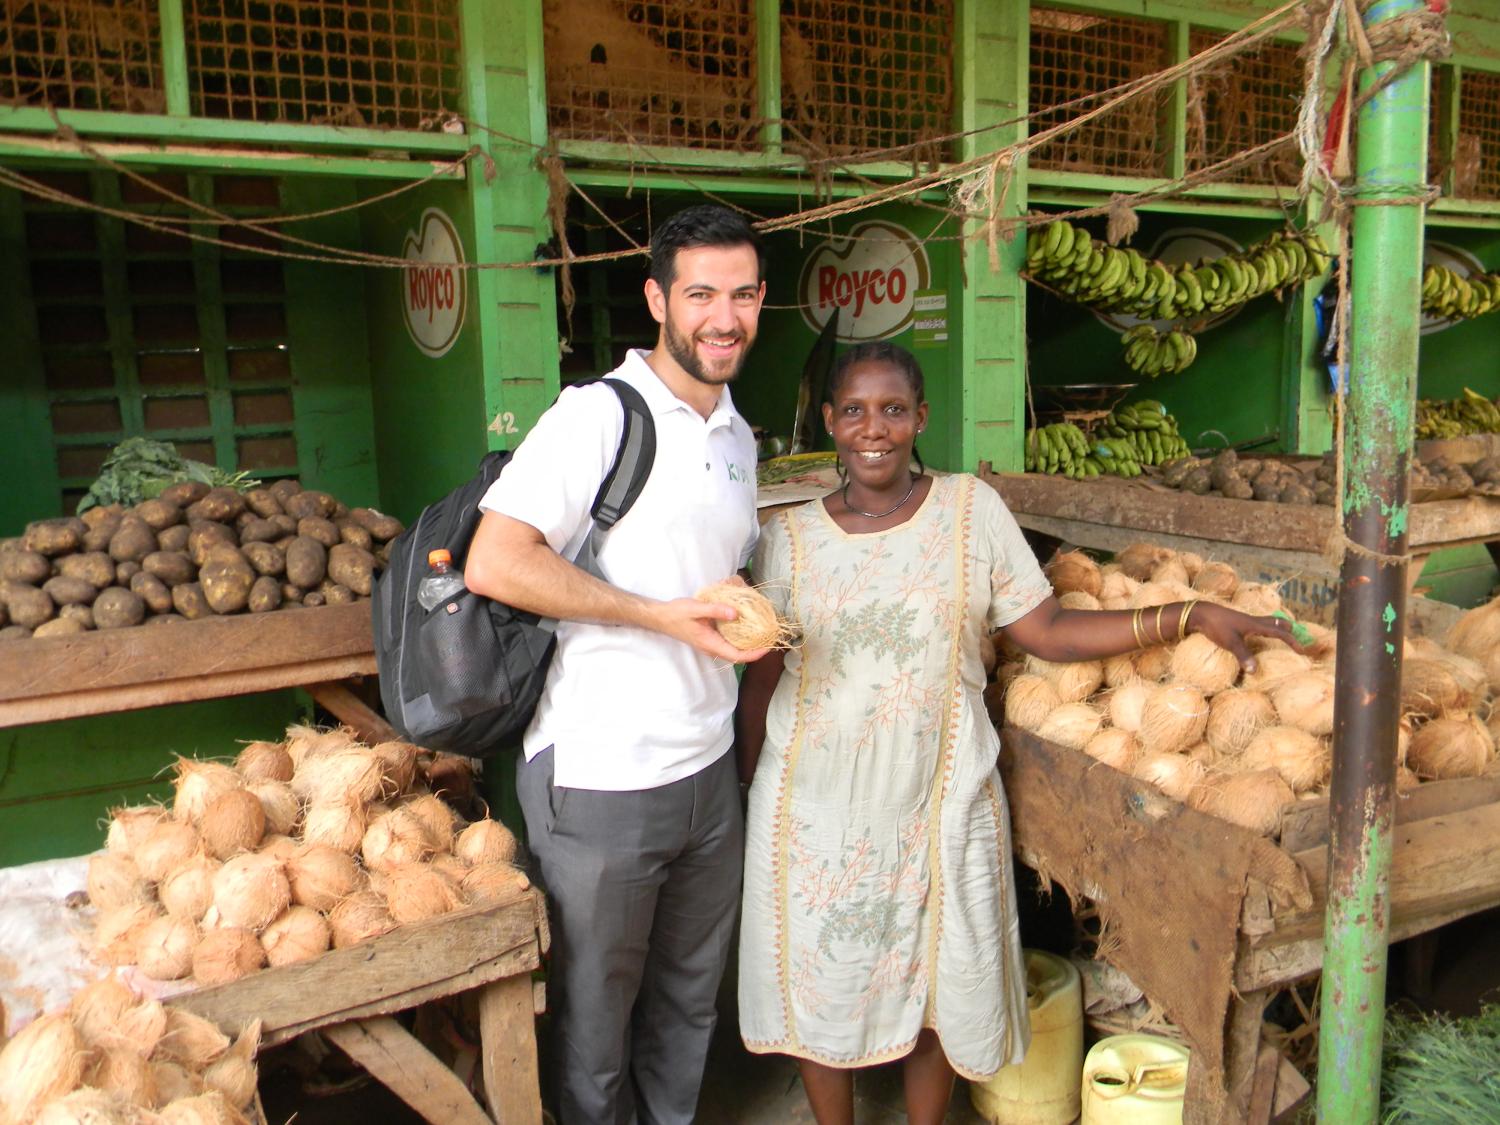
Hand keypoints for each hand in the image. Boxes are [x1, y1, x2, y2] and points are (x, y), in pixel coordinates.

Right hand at [651, 597, 770, 663]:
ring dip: (748, 645)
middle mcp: (711, 647)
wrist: (661, 617)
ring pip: (733, 650)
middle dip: (755, 650)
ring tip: (762, 633)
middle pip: (738, 655)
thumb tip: (736, 613)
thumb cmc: (676, 613)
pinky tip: (745, 625)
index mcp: (710, 643)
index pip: (737, 656)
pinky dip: (739, 637)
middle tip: (770, 638)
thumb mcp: (696, 608)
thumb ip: (715, 610)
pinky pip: (728, 642)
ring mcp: (710, 644)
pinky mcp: (709, 638)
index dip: (754, 654)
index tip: (768, 647)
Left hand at [1188, 602, 1306, 671]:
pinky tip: (1258, 633)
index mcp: (1256, 625)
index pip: (1280, 633)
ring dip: (1277, 626)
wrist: (1200, 612)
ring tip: (1283, 632)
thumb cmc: (1216, 626)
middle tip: (1297, 637)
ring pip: (1267, 621)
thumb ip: (1243, 656)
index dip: (1292, 641)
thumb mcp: (1230, 642)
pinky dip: (1264, 627)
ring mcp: (1245, 620)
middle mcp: (1253, 621)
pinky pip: (1257, 623)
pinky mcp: (1237, 621)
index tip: (1302, 651)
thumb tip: (1255, 671)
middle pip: (1277, 622)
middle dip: (1288, 629)